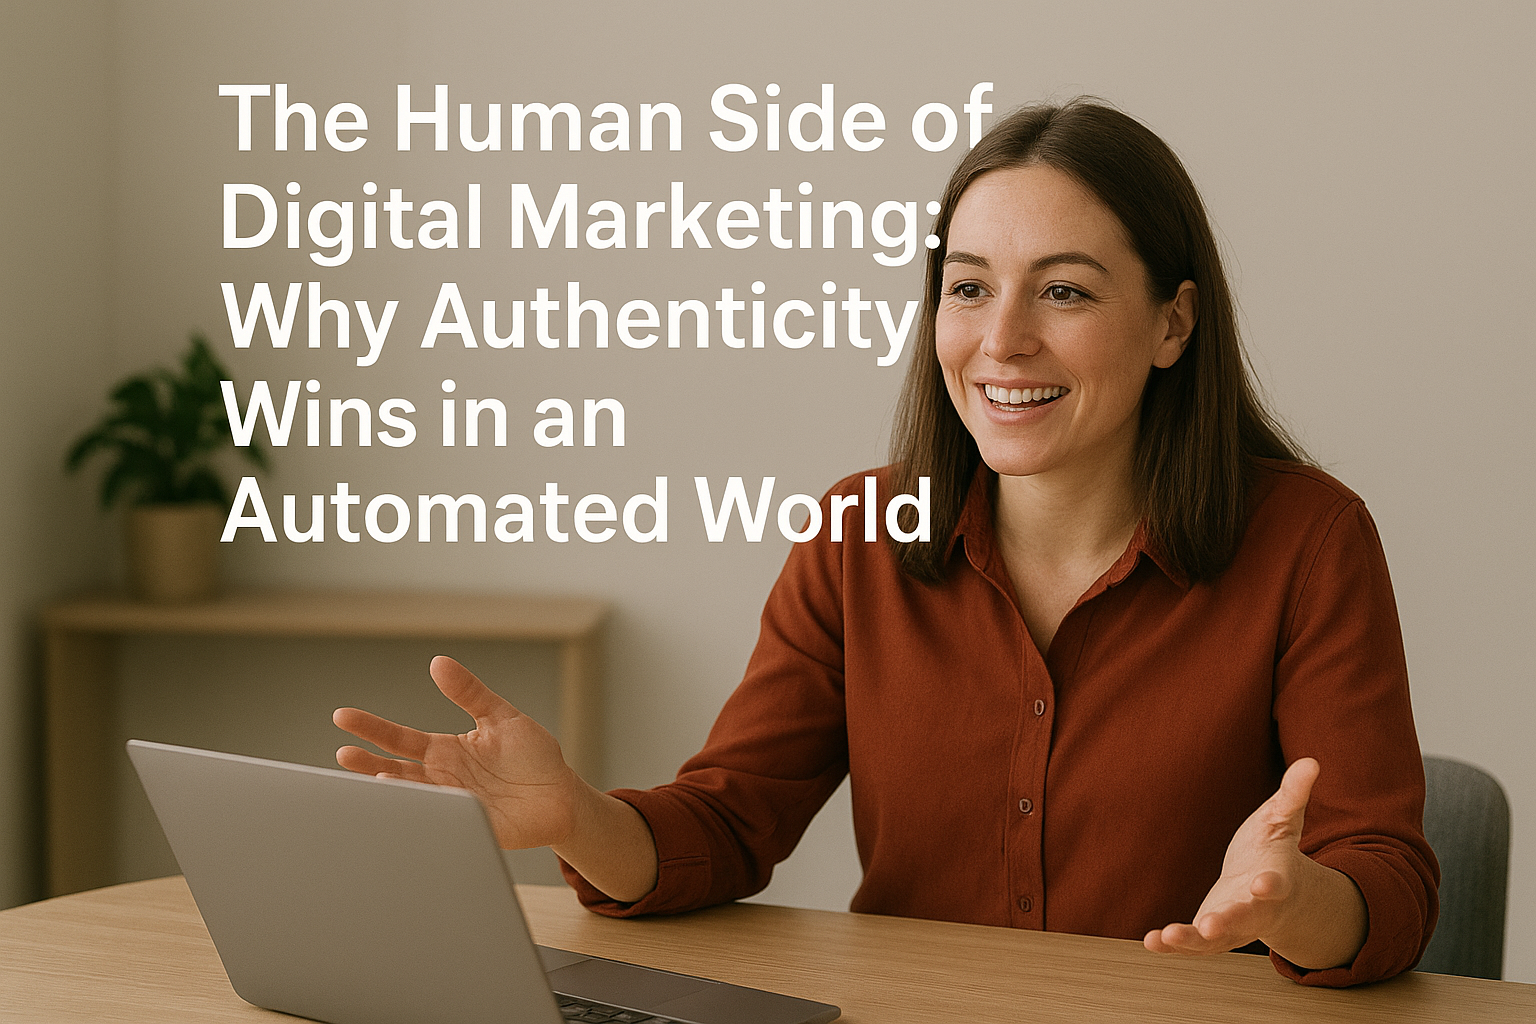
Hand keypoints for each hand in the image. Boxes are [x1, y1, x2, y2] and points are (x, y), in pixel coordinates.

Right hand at [333, 655, 582, 849]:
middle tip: (342, 754)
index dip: (371, 728)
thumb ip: (470, 692)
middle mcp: (443, 779)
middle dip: (367, 763)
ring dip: (395, 791)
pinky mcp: (473, 828)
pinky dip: (428, 817)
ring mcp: (454, 805)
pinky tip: (415, 809)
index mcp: (446, 751)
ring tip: (375, 780)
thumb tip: (439, 662)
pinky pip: (445, 823)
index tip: (342, 716)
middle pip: (395, 770)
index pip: (399, 738)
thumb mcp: (500, 715)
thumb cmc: (532, 755)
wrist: (562, 794)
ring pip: (415, 798)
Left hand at [1143, 757, 1366, 969]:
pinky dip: (1173, 945)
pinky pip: (1192, 944)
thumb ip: (1293, 795)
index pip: (1276, 886)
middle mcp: (1256, 910)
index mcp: (1277, 882)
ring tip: (1167, 936)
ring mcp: (1233, 926)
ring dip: (1192, 940)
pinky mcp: (1210, 933)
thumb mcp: (1282, 820)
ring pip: (1215, 941)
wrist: (1266, 888)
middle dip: (1229, 922)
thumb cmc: (1273, 850)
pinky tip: (1151, 942)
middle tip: (1212, 926)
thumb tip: (1311, 761)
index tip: (1262, 884)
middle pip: (1246, 921)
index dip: (1271, 886)